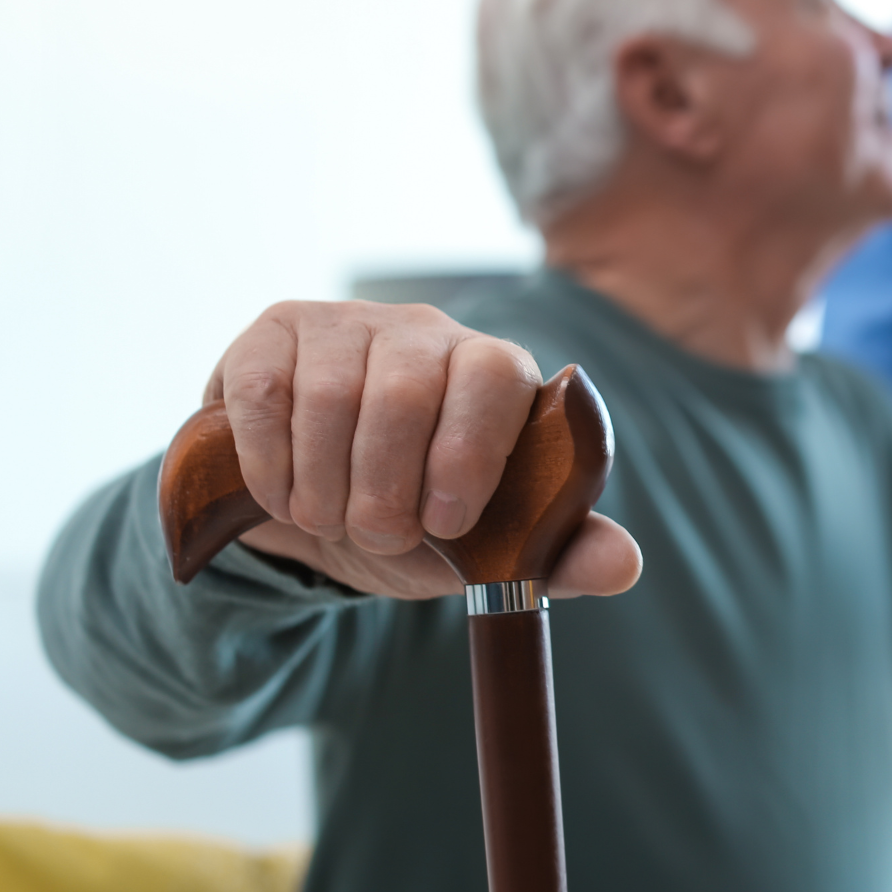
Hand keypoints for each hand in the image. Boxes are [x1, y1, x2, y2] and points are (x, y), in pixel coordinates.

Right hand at [206, 300, 642, 600]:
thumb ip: (556, 553)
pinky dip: (273, 464)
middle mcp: (425, 333)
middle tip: (381, 536)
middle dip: (384, 489)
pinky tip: (286, 494)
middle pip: (403, 392)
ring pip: (329, 397)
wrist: (320, 509)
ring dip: (325, 487)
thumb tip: (625, 566)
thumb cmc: (420, 518)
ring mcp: (346, 325)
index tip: (447, 523)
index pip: (494, 377)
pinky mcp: (276, 334)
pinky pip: (266, 393)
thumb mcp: (488, 550)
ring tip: (334, 520)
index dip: (470, 451)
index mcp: (494, 372)